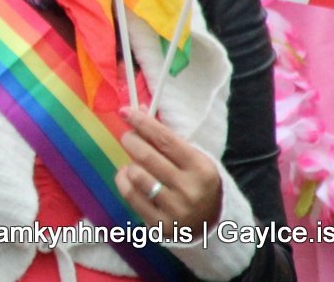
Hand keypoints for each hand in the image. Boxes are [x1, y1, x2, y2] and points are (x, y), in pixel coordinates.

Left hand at [114, 106, 222, 229]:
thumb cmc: (197, 182)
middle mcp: (190, 190)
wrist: (210, 224)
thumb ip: (166, 137)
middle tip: (129, 137)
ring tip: (136, 164)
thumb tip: (139, 109)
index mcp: (201, 168)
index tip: (125, 111)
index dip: (142, 123)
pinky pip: (130, 195)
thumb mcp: (192, 158)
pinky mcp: (160, 224)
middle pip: (147, 156)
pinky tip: (129, 177)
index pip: (165, 139)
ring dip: (130, 164)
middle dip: (131, 140)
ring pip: (136, 175)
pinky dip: (123, 180)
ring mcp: (175, 210)